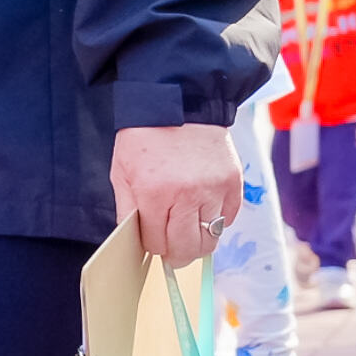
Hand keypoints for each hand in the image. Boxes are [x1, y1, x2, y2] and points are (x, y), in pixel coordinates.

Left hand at [113, 122, 242, 266]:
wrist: (180, 101)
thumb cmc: (145, 137)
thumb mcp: (122, 173)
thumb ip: (128, 210)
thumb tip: (137, 242)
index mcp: (155, 194)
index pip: (158, 244)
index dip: (154, 246)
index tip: (153, 240)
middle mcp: (188, 195)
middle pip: (188, 249)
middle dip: (177, 254)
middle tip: (173, 249)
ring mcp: (214, 190)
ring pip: (211, 240)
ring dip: (198, 240)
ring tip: (189, 229)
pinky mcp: (233, 183)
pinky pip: (228, 219)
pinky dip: (217, 220)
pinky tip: (204, 208)